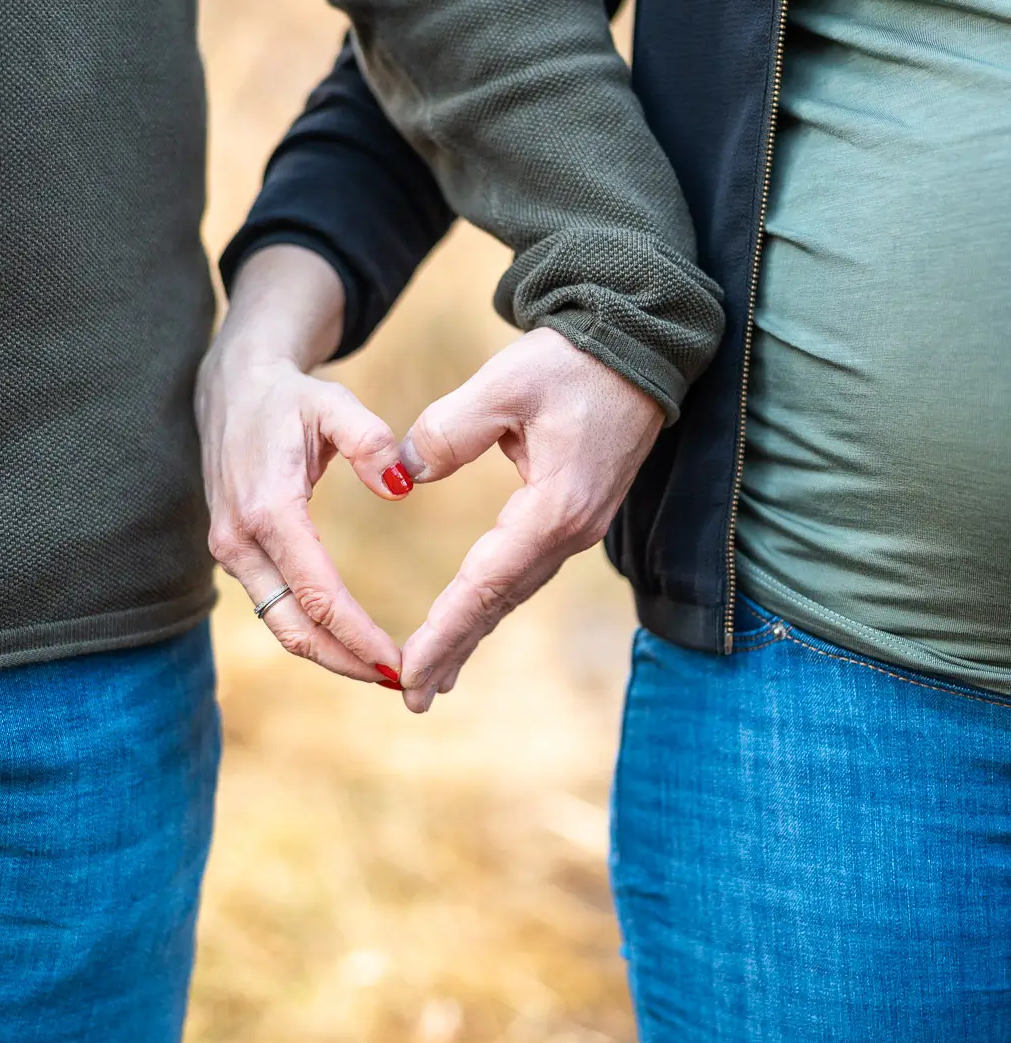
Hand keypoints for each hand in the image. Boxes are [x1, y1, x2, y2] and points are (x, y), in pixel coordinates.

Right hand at [196, 246, 413, 684]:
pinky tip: (354, 643)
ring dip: (332, 655)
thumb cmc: (289, 396)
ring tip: (385, 672)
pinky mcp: (235, 555)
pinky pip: (276, 608)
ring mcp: (231, 552)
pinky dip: (314, 633)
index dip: (359, 636)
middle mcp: (239, 540)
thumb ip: (370, 438)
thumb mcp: (333, 401)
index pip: (317, 595)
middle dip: (347, 663)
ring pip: (281, 626)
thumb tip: (400, 487)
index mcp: (267, 509)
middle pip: (294, 629)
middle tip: (402, 683)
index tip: (400, 663)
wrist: (230, 387)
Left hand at [396, 329, 663, 712]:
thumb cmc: (572, 361)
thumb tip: (403, 473)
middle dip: (455, 649)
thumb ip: (448, 431)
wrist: (639, 345)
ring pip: (515, 592)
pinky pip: (526, 572)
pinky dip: (494, 603)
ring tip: (434, 677)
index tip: (408, 670)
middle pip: (501, 603)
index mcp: (553, 507)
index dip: (444, 631)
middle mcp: (571, 531)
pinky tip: (473, 620)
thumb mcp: (504, 383)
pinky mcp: (576, 514)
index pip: (485, 584)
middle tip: (410, 697)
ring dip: (474, 633)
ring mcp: (578, 527)